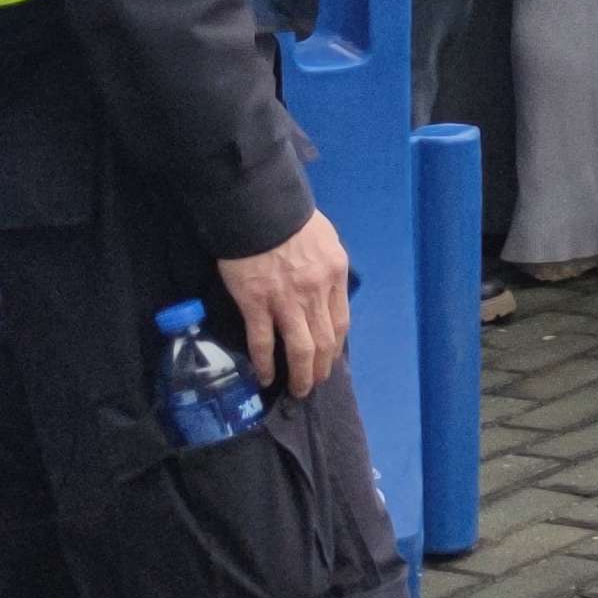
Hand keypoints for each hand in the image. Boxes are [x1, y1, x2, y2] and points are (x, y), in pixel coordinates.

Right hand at [220, 211, 353, 396]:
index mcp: (334, 274)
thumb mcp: (325, 239)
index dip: (336, 346)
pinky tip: (266, 377)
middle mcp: (315, 292)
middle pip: (325, 340)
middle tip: (315, 383)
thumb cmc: (291, 218)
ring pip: (300, 347)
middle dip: (322, 367)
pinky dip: (266, 363)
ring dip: (301, 374)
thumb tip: (326, 285)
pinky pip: (263, 341)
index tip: (330, 359)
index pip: (341, 320)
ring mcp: (286, 300)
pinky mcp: (256, 303)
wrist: (258, 207)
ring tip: (298, 390)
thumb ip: (327, 266)